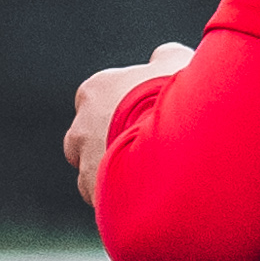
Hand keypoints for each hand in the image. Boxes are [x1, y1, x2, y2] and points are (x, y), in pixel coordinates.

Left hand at [67, 42, 192, 207]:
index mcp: (95, 91)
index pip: (96, 99)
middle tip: (143, 150)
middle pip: (86, 138)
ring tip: (150, 180)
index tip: (142, 117)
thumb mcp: (178, 63)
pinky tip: (151, 197)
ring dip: (114, 176)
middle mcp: (81, 128)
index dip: (120, 108)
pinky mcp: (98, 198)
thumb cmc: (177, 98)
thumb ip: (165, 59)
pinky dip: (123, 202)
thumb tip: (163, 57)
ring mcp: (87, 165)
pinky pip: (107, 203)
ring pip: (92, 174)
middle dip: (107, 144)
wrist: (176, 142)